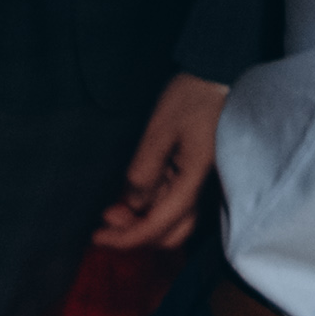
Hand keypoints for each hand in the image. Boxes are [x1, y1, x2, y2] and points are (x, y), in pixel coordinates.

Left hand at [93, 73, 229, 251]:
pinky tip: (131, 196)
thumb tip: (134, 203)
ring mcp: (199, 185)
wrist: (217, 77)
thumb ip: (146, 168)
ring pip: (171, 224)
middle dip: (136, 234)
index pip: (159, 225)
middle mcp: (202, 189)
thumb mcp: (161, 129)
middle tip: (106, 217)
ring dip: (141, 223)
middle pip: (170, 235)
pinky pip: (172, 206)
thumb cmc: (191, 97)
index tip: (97, 236)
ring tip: (113, 208)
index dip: (127, 238)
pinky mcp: (194, 178)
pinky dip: (149, 209)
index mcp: (194, 178)